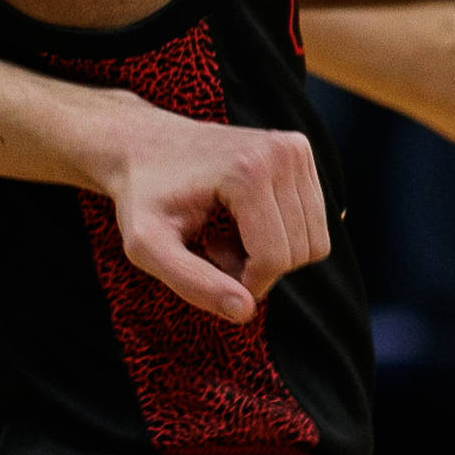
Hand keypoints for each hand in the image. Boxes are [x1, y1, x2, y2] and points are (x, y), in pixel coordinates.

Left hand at [79, 94, 329, 323]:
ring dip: (270, 253)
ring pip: (313, 241)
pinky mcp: (300, 152)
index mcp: (249, 171)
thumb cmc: (141, 196)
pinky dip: (280, 234)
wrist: (143, 144)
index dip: (245, 283)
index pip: (275, 259)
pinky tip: (240, 219)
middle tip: (212, 249)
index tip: (206, 265)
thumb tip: (245, 311)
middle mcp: (283, 152)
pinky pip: (313, 221)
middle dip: (258, 268)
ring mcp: (296, 149)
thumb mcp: (147, 245)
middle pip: (300, 251)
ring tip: (225, 234)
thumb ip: (192, 282)